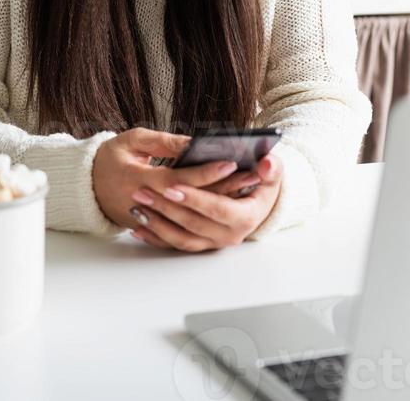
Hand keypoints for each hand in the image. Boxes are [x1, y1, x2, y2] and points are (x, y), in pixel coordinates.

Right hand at [92, 128, 243, 229]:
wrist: (85, 187)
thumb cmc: (110, 158)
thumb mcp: (132, 141)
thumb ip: (163, 143)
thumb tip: (194, 144)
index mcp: (136, 179)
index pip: (177, 180)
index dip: (204, 173)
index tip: (230, 161)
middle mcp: (144, 205)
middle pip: (190, 203)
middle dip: (224, 189)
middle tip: (252, 177)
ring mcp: (149, 221)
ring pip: (190, 220)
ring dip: (220, 205)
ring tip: (247, 190)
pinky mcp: (153, 228)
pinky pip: (183, 228)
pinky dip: (207, 218)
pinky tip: (227, 207)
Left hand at [128, 152, 282, 251]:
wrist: (260, 202)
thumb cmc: (262, 181)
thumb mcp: (271, 171)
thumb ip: (271, 168)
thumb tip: (266, 164)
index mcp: (246, 215)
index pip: (217, 208)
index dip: (194, 198)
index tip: (171, 186)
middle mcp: (230, 234)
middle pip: (193, 223)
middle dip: (166, 207)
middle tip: (142, 192)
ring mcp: (214, 242)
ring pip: (181, 238)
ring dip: (157, 224)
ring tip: (137, 207)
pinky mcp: (201, 244)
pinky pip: (174, 246)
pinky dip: (155, 238)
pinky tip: (138, 227)